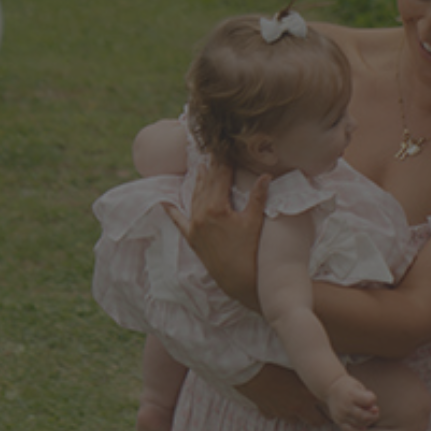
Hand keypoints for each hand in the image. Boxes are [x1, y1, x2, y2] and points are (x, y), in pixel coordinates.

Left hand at [168, 160, 266, 308]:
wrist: (240, 281)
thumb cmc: (251, 253)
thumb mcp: (255, 222)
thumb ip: (258, 197)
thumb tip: (265, 175)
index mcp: (216, 208)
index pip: (220, 177)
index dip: (224, 161)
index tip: (225, 148)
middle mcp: (201, 215)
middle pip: (206, 184)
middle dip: (211, 167)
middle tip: (213, 151)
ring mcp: (194, 227)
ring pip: (194, 197)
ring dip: (197, 181)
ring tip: (200, 167)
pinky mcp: (192, 238)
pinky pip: (178, 221)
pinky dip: (171, 211)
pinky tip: (164, 202)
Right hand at [232, 366, 330, 426]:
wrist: (248, 364)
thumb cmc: (275, 358)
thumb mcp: (298, 364)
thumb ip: (312, 373)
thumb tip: (326, 372)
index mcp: (309, 393)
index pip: (330, 410)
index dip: (333, 408)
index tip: (334, 405)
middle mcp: (298, 405)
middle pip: (317, 422)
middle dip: (319, 416)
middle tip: (320, 409)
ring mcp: (282, 411)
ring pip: (295, 421)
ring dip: (297, 413)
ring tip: (296, 403)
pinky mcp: (267, 410)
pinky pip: (274, 415)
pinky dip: (276, 409)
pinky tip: (275, 399)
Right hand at [326, 377, 381, 430]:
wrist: (331, 389)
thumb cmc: (349, 388)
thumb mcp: (359, 387)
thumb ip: (368, 398)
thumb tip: (375, 411)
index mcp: (352, 395)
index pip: (369, 401)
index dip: (373, 399)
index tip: (370, 397)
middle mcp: (346, 406)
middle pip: (365, 416)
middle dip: (374, 415)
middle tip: (374, 411)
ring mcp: (342, 415)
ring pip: (360, 424)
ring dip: (368, 421)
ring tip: (367, 415)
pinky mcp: (338, 422)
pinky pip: (350, 430)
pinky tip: (363, 427)